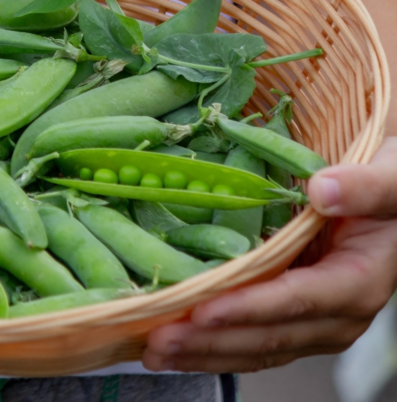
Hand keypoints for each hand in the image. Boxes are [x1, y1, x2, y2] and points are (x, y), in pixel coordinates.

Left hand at [143, 138, 396, 372]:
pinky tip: (173, 346)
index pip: (300, 299)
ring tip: (153, 351)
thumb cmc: (386, 177)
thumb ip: (369, 185)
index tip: (203, 311)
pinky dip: (211, 348)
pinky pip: (251, 343)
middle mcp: (339, 312)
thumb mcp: (391, 172)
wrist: (385, 197)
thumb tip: (325, 190)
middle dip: (211, 341)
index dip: (251, 308)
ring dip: (203, 353)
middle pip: (271, 336)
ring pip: (256, 349)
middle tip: (158, 339)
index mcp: (361, 278)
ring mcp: (315, 323)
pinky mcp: (293, 321)